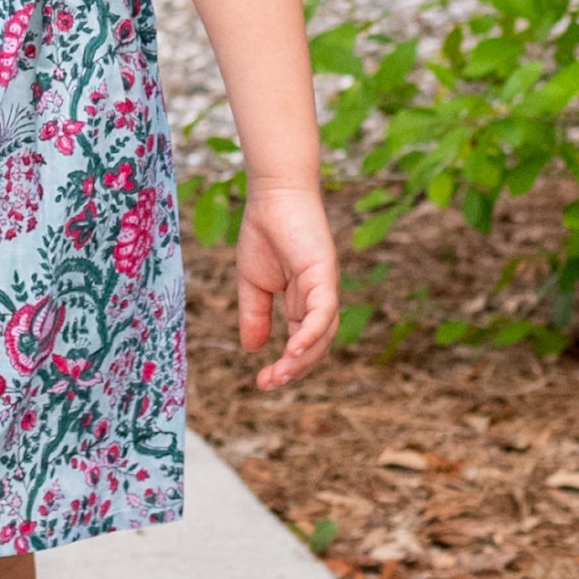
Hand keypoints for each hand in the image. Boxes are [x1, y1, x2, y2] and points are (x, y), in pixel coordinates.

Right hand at [234, 175, 339, 386]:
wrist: (272, 194)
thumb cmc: (264, 232)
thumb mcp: (253, 283)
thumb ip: (255, 315)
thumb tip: (253, 350)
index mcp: (304, 302)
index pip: (302, 344)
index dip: (286, 366)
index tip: (262, 383)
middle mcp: (320, 299)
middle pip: (316, 346)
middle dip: (295, 369)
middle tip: (269, 384)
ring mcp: (325, 287)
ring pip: (323, 334)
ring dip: (303, 358)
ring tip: (280, 375)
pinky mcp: (325, 275)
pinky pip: (323, 312)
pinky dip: (311, 334)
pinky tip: (294, 350)